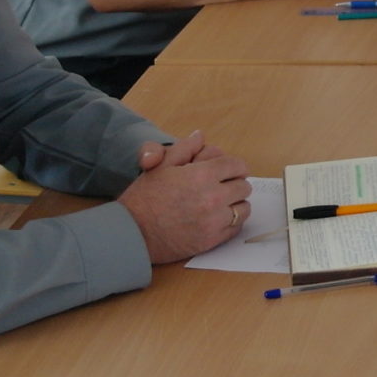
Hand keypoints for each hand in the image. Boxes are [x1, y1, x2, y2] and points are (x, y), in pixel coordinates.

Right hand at [119, 129, 251, 263]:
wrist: (132, 233)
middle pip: (243, 186)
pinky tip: (218, 218)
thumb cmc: (144, 198)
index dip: (234, 167)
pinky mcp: (212, 240)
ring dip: (235, 204)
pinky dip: (231, 222)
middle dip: (235, 184)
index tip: (229, 171)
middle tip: (223, 187)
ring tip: (222, 204)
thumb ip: (184, 148)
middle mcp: (212, 197)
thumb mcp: (160, 166)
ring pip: (243, 208)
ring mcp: (214, 221)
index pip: (237, 166)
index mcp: (202, 175)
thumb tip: (200, 136)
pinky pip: (236, 228)